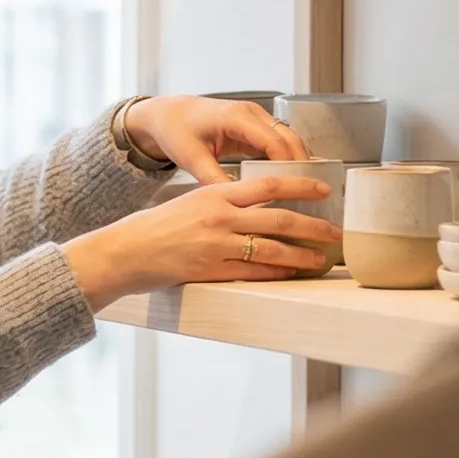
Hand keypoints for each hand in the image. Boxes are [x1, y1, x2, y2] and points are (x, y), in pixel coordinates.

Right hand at [60, 175, 341, 309]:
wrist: (124, 252)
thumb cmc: (154, 227)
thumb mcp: (189, 202)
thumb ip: (222, 202)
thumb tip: (258, 206)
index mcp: (215, 194)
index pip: (269, 184)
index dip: (301, 185)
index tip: (324, 188)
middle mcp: (219, 217)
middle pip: (279, 217)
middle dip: (313, 225)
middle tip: (335, 231)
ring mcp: (216, 245)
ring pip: (272, 248)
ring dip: (302, 254)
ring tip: (321, 258)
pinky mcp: (210, 270)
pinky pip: (253, 272)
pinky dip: (277, 273)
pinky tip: (291, 273)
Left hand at [125, 95, 307, 184]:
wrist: (167, 114)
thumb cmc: (175, 130)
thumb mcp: (192, 158)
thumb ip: (214, 179)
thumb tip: (238, 204)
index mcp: (236, 117)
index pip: (274, 142)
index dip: (288, 167)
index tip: (294, 190)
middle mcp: (251, 113)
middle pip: (290, 138)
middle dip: (300, 165)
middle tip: (306, 195)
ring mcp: (256, 117)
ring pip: (289, 138)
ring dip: (297, 162)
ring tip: (301, 191)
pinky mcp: (255, 125)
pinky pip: (279, 141)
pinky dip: (286, 158)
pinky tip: (287, 180)